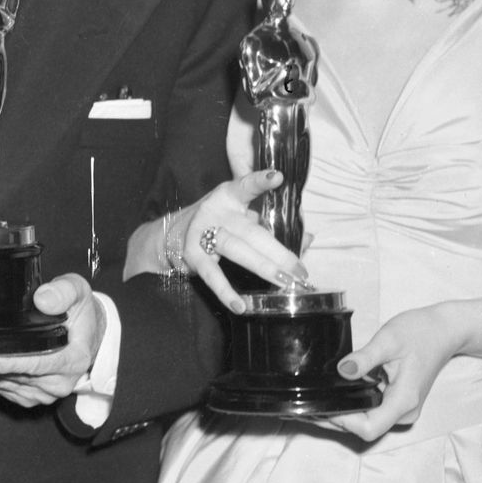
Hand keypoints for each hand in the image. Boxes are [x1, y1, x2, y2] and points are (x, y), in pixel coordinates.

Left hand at [0, 274, 103, 406]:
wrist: (86, 335)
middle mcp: (58, 383)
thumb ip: (63, 292)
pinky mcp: (29, 398)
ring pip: (3, 384)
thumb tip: (42, 300)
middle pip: (15, 375)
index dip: (11, 362)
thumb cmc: (79, 311)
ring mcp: (43, 394)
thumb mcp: (78, 290)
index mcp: (73, 360)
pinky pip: (0, 389)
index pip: (38, 363)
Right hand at [170, 170, 306, 310]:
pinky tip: (241, 305)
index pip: (246, 186)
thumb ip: (274, 224)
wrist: (173, 233)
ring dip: (262, 267)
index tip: (278, 177)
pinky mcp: (193, 255)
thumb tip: (308, 239)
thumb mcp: (243, 215)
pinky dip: (226, 292)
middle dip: (278, 251)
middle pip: (251, 230)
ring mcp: (203, 233)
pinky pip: (212, 275)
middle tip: (300, 270)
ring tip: (285, 282)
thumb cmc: (220, 222)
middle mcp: (216, 212)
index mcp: (230, 196)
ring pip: (236, 249)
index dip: (260, 181)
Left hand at [324, 306, 455, 442]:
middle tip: (306, 405)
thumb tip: (343, 370)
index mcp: (404, 400)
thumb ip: (365, 358)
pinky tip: (334, 395)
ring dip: (342, 414)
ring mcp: (402, 409)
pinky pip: (372, 412)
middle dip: (335, 419)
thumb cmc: (421, 332)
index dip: (343, 422)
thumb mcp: (389, 340)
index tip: (320, 407)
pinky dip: (352, 407)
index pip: (369, 427)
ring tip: (315, 400)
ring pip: (367, 422)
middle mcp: (404, 412)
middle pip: (364, 428)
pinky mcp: (398, 403)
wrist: (445, 331)